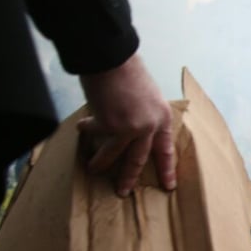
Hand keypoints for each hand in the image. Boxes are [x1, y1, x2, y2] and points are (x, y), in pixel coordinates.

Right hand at [78, 53, 175, 195]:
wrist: (112, 59)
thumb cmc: (129, 72)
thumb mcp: (149, 96)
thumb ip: (146, 115)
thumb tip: (135, 132)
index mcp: (162, 118)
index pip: (166, 150)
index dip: (166, 169)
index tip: (168, 185)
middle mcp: (149, 126)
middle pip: (139, 159)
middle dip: (129, 177)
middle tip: (123, 191)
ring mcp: (129, 127)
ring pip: (114, 153)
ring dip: (102, 162)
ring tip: (93, 169)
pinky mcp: (108, 124)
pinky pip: (95, 133)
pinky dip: (87, 129)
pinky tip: (81, 128)